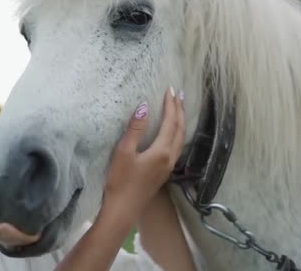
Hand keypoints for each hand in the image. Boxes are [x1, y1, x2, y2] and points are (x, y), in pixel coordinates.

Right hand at [102, 87, 185, 220]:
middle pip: (180, 130)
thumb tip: (144, 106)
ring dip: (180, 122)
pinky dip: (177, 133)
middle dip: (180, 110)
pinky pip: (176, 147)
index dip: (171, 105)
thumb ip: (135, 128)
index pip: (171, 122)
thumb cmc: (120, 181)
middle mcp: (170, 158)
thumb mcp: (123, 152)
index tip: (169, 89)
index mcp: (162, 151)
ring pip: (180, 139)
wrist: (123, 210)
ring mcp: (168, 167)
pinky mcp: (163, 172)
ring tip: (178, 108)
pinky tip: (171, 132)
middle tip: (177, 94)